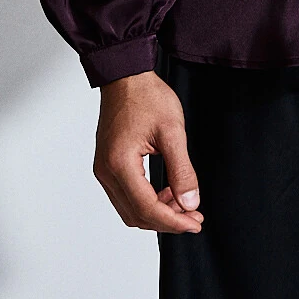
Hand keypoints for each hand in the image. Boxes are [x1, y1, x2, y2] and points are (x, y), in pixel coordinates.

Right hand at [93, 69, 203, 233]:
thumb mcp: (172, 131)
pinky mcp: (107, 165)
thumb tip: (190, 203)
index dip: (173, 221)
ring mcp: (104, 169)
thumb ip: (182, 170)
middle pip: (136, 215)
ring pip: (130, 209)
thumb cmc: (146, 96)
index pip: (146, 208)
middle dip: (167, 221)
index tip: (194, 222)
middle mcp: (106, 171)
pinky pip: (126, 195)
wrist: (126, 76)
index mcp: (119, 163)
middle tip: (194, 217)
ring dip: (157, 213)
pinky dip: (146, 200)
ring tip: (183, 204)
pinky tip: (166, 191)